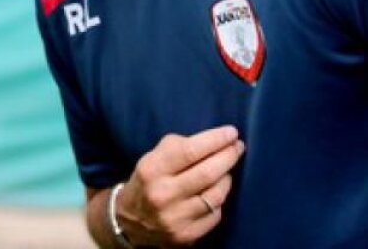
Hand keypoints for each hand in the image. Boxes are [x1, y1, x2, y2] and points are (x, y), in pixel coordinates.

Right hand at [116, 127, 244, 245]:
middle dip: (228, 156)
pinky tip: (217, 192)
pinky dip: (219, 200)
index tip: (232, 132)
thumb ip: (177, 147)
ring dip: (226, 178)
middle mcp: (162, 194)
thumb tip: (213, 141)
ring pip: (215, 195)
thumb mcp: (152, 157)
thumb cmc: (147, 180)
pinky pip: (215, 214)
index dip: (215, 140)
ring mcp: (175, 218)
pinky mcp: (185, 235)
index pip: (190, 151)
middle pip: (207, 173)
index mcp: (152, 169)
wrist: (129, 220)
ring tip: (227, 170)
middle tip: (238, 147)